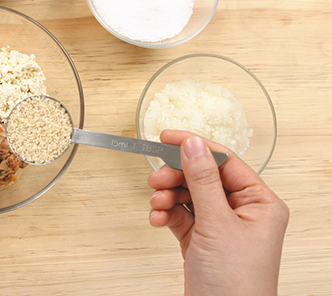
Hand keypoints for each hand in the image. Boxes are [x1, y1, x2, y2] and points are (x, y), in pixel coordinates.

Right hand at [148, 130, 288, 295]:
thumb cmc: (236, 283)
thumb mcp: (217, 224)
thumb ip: (202, 180)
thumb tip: (193, 144)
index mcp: (260, 203)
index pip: (225, 161)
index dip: (196, 147)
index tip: (167, 137)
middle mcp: (242, 212)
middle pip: (202, 177)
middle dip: (176, 176)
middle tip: (156, 178)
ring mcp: (220, 226)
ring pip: (187, 195)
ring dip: (167, 196)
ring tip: (156, 203)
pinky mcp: (201, 240)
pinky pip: (179, 215)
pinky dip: (165, 214)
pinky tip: (157, 219)